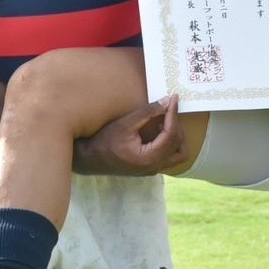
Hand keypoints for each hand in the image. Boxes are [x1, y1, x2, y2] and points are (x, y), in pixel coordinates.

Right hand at [72, 95, 188, 175]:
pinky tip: (158, 131)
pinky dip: (170, 143)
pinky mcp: (150, 168)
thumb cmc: (104, 141)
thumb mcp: (125, 124)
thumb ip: (148, 112)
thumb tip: (167, 101)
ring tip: (164, 121)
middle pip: (178, 144)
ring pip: (179, 154)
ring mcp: (153, 170)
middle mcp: (154, 167)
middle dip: (175, 123)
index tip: (174, 98)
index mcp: (150, 158)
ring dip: (176, 136)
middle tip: (167, 107)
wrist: (90, 159)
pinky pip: (169, 156)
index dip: (173, 113)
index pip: (171, 134)